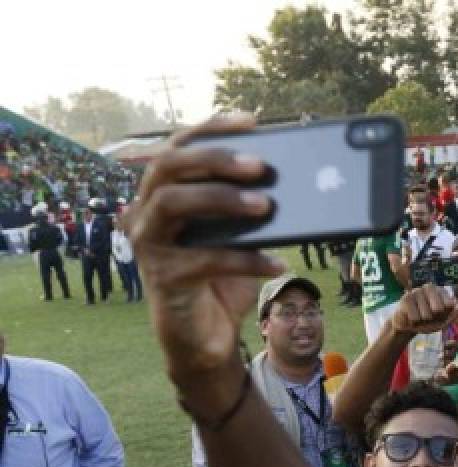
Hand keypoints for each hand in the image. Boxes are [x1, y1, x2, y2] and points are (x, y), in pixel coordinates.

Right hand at [125, 113, 284, 379]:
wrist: (206, 336)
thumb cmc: (222, 277)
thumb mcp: (240, 236)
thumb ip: (251, 207)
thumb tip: (296, 181)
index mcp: (164, 192)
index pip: (180, 146)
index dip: (213, 129)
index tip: (252, 122)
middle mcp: (145, 211)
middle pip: (169, 166)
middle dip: (216, 159)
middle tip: (260, 165)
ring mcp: (149, 244)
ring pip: (172, 203)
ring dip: (222, 199)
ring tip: (267, 205)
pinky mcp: (162, 278)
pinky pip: (204, 260)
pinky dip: (247, 259)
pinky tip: (278, 264)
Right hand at [390, 284, 457, 334]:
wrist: (409, 326)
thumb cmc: (430, 320)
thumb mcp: (447, 317)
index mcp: (441, 291)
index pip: (450, 306)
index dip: (444, 315)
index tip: (439, 314)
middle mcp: (429, 287)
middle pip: (438, 309)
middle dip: (433, 318)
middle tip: (428, 316)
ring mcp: (416, 291)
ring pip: (426, 315)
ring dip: (422, 321)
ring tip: (418, 316)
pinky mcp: (405, 298)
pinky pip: (415, 317)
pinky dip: (414, 322)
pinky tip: (411, 317)